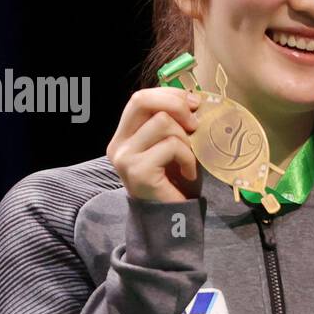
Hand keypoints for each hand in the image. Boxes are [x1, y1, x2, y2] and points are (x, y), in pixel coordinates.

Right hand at [107, 87, 201, 202]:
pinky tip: (187, 173)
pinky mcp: (138, 171)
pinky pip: (171, 146)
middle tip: (195, 123)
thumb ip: (175, 123)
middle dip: (175, 105)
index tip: (194, 103)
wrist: (172, 219)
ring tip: (189, 159)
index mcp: (124, 135)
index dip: (169, 95)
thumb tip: (193, 98)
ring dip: (186, 139)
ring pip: (163, 123)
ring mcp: (125, 157)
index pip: (140, 98)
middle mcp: (118, 144)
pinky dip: (188, 158)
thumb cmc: (176, 181)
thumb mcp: (175, 145)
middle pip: (142, 100)